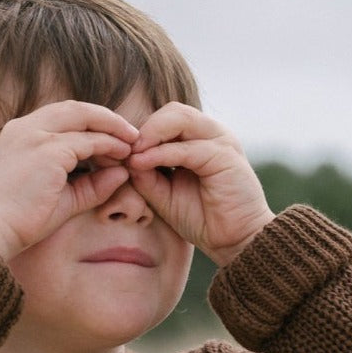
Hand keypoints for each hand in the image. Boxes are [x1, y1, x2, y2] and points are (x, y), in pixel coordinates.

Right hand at [0, 100, 139, 259]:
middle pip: (75, 108)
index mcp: (20, 134)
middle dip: (107, 118)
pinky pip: (88, 142)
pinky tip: (122, 156)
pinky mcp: (48, 150)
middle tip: (132, 134)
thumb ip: (91, 184)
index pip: (63, 117)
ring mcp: (35, 136)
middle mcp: (25, 127)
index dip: (92, 125)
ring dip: (112, 129)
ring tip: (132, 143)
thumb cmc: (22, 220)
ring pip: (84, 119)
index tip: (115, 139)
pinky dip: (108, 147)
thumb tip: (123, 172)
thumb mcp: (62, 197)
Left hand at [126, 103, 273, 264]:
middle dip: (144, 127)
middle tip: (121, 149)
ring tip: (131, 153)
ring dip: (151, 134)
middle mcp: (211, 134)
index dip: (140, 131)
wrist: (235, 241)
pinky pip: (187, 147)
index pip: (166, 118)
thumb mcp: (164, 195)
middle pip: (172, 111)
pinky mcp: (225, 156)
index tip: (116, 151)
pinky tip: (141, 163)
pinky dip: (161, 153)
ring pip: (180, 118)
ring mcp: (221, 141)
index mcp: (200, 139)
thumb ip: (145, 175)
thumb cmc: (202, 218)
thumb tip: (125, 159)